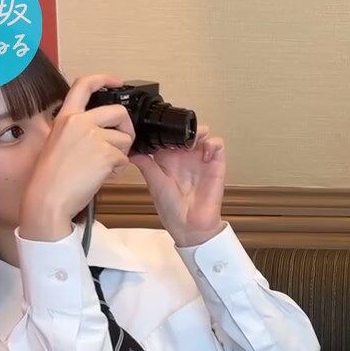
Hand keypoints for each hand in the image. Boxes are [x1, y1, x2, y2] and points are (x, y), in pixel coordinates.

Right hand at [21, 74, 134, 240]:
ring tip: (101, 167)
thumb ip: (78, 131)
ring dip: (120, 155)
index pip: (83, 85)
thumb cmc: (51, 177)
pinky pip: (125, 159)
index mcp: (66, 117)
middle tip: (121, 144)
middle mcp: (80, 122)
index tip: (116, 81)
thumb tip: (103, 131)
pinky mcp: (105, 153)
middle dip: (127, 128)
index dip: (104, 79)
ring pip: (125, 139)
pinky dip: (117, 170)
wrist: (48, 197)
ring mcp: (93, 136)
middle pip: (119, 112)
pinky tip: (101, 176)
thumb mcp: (58, 142)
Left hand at [130, 125, 226, 246]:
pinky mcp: (216, 165)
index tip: (157, 125)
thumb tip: (131, 151)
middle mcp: (185, 156)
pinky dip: (213, 143)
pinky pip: (218, 146)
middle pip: (186, 131)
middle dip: (182, 126)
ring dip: (198, 131)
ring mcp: (201, 159)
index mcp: (169, 159)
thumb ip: (145, 164)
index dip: (164, 128)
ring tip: (191, 138)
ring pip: (203, 135)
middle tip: (176, 128)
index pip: (167, 136)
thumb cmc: (171, 208)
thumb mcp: (154, 182)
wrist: (188, 225)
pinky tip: (204, 150)